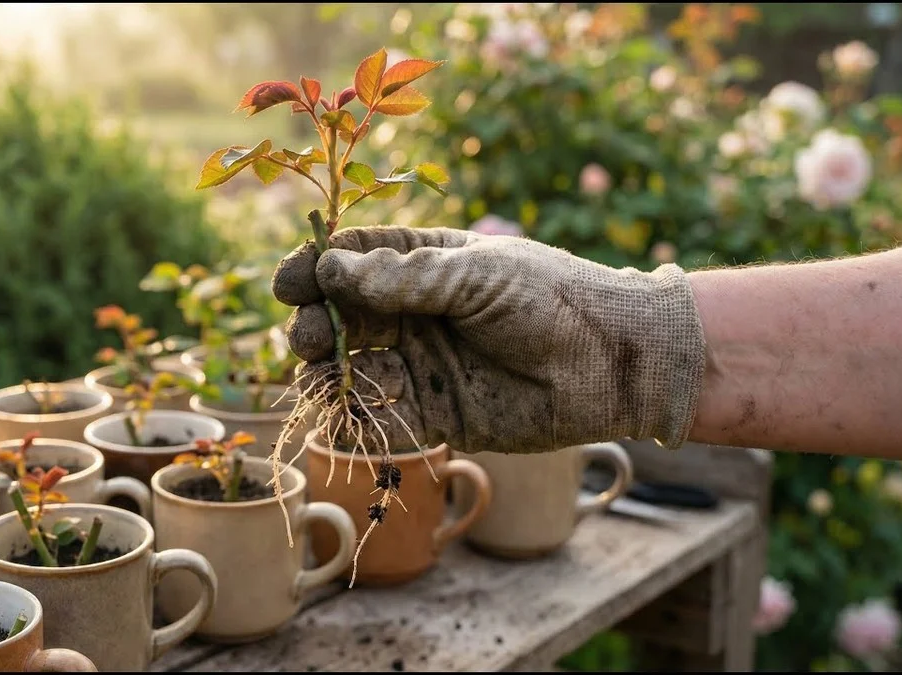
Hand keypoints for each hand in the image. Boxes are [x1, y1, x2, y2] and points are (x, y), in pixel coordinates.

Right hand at [272, 225, 706, 454]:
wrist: (613, 364)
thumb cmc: (552, 299)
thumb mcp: (477, 275)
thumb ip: (405, 278)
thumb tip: (330, 271)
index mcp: (422, 264)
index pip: (350, 262)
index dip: (313, 270)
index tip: (289, 284)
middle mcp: (412, 313)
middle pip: (337, 318)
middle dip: (313, 325)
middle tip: (311, 335)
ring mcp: (420, 364)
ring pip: (348, 370)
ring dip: (325, 373)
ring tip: (325, 374)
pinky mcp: (434, 415)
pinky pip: (380, 418)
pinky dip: (356, 418)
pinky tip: (350, 412)